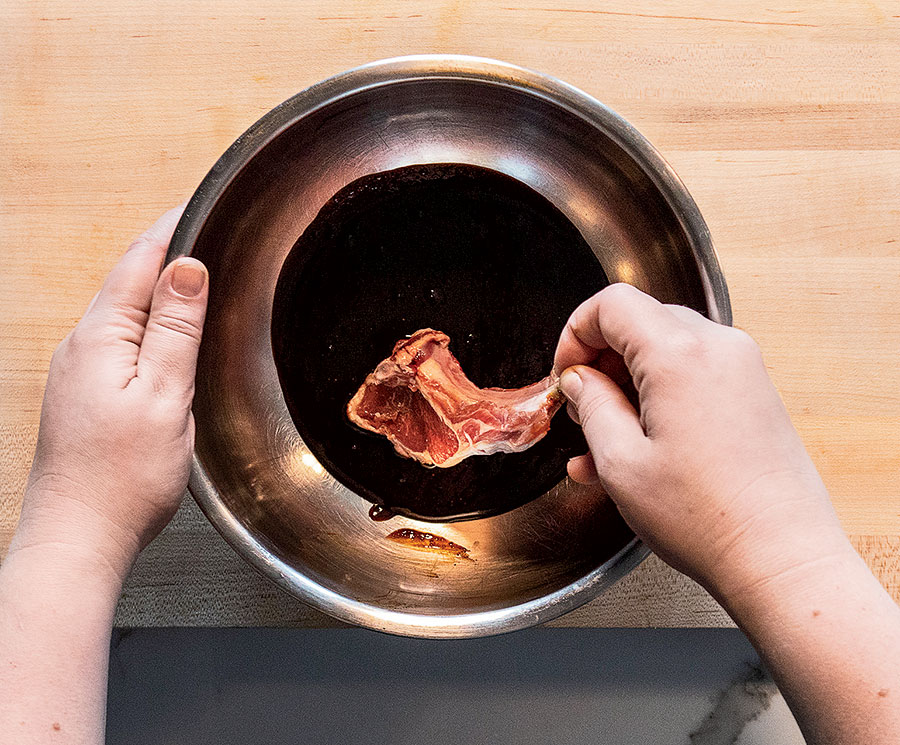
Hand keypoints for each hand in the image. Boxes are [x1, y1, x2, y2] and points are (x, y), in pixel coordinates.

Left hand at [14, 206, 208, 582]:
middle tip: (209, 229)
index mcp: (100, 337)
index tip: (203, 203)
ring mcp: (80, 371)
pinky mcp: (87, 393)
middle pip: (129, 280)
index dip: (173, 228)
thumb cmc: (121, 477)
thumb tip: (186, 268)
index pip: (139, 262)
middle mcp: (82, 346)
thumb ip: (175, 329)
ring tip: (198, 271)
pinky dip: (151, 322)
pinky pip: (121, 339)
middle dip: (168, 251)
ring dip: (160, 286)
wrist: (80, 536)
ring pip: (125, 310)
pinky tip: (172, 332)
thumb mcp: (164, 395)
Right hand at [554, 283, 849, 597]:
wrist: (781, 557)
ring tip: (603, 442)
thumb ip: (591, 405)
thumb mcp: (622, 462)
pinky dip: (659, 398)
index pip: (613, 304)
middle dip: (601, 360)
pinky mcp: (754, 393)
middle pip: (641, 322)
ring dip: (628, 385)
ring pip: (666, 351)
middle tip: (581, 408)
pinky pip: (693, 376)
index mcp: (679, 356)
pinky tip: (637, 448)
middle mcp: (718, 348)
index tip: (565, 374)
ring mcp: (742, 369)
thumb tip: (579, 381)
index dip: (576, 334)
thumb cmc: (706, 518)